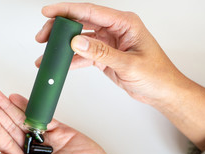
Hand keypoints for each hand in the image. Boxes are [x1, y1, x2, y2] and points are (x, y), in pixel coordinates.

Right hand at [36, 2, 204, 149]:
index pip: (90, 12)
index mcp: (124, 23)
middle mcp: (114, 30)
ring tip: (46, 53)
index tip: (49, 12)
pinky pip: (83, 55)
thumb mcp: (128, 64)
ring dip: (62, 46)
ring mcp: (108, 42)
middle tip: (43, 36)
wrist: (161, 91)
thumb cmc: (155, 75)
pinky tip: (60, 65)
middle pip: (81, 23)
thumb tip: (76, 42)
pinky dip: (71, 60)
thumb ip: (101, 52)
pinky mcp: (104, 55)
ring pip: (79, 39)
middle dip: (59, 29)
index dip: (67, 10)